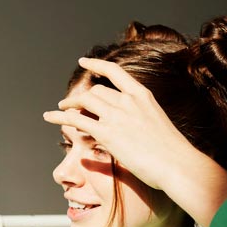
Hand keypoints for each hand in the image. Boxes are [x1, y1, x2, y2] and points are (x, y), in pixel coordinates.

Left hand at [42, 57, 196, 190]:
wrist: (177, 164)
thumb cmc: (171, 152)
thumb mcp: (156, 125)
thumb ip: (138, 121)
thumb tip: (122, 129)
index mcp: (143, 96)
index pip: (115, 72)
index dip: (97, 65)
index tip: (84, 62)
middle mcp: (128, 101)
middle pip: (96, 91)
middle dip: (82, 98)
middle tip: (71, 105)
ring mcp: (117, 115)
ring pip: (84, 101)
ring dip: (68, 105)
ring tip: (58, 110)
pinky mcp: (107, 132)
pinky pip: (76, 120)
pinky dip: (59, 117)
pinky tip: (49, 116)